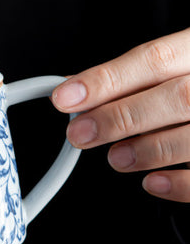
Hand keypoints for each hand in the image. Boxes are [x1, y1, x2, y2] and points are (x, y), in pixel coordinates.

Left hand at [52, 28, 189, 202]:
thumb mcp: (174, 62)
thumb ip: (131, 77)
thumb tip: (76, 91)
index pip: (154, 60)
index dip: (105, 79)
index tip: (65, 97)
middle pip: (175, 97)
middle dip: (119, 117)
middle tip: (79, 133)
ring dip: (147, 150)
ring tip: (116, 158)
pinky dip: (180, 184)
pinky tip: (152, 182)